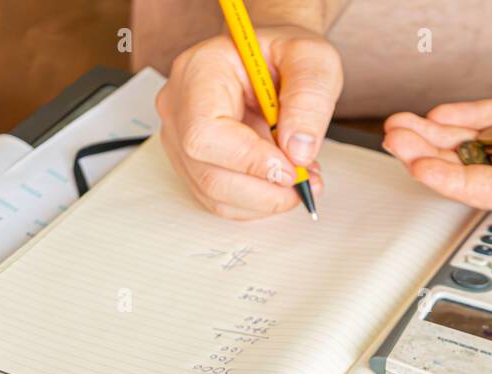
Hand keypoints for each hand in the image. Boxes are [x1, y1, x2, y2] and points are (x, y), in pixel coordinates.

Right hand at [156, 26, 342, 218]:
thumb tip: (298, 150)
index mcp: (200, 71)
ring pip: (214, 194)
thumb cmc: (283, 54)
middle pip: (208, 173)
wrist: (269, 59)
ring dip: (265, 200)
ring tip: (302, 179)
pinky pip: (221, 199)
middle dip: (264, 190)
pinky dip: (258, 201)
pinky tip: (283, 182)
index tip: (291, 169)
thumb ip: (309, 98)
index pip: (205, 133)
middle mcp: (179, 107)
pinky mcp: (193, 163)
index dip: (249, 161)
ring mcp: (180, 139)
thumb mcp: (312, 59)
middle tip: (305, 181)